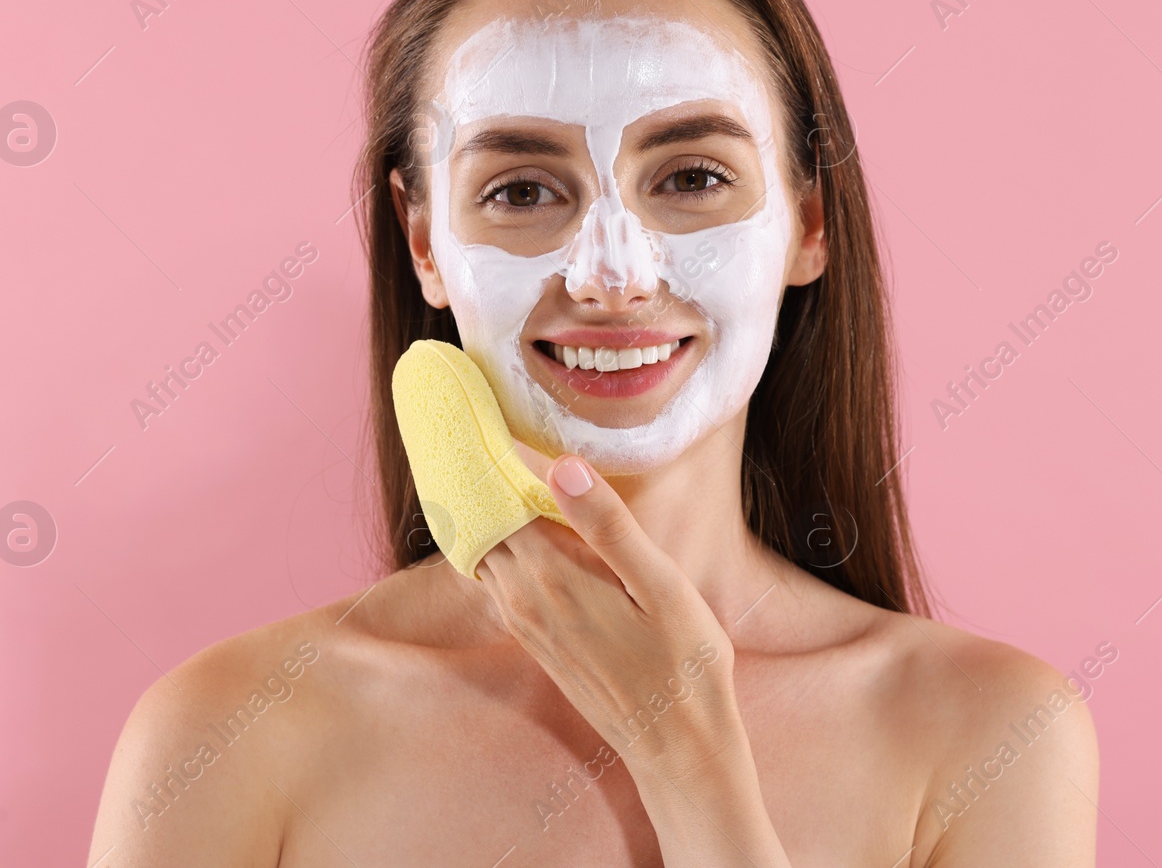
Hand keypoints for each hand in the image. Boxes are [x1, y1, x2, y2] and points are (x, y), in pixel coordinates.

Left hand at [476, 452, 738, 780]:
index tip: (482, 415)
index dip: (487, 458)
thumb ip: (609, 526)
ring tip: (490, 464)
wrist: (678, 746)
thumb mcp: (661, 586)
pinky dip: (495, 545)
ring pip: (482, 553)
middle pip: (480, 524)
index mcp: (552, 577)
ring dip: (483, 512)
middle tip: (478, 426)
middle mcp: (524, 600)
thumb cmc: (684, 663)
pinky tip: (517, 524)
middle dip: (477, 480)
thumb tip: (561, 467)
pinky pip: (495, 580)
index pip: (495, 501)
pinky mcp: (535, 641)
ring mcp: (525, 624)